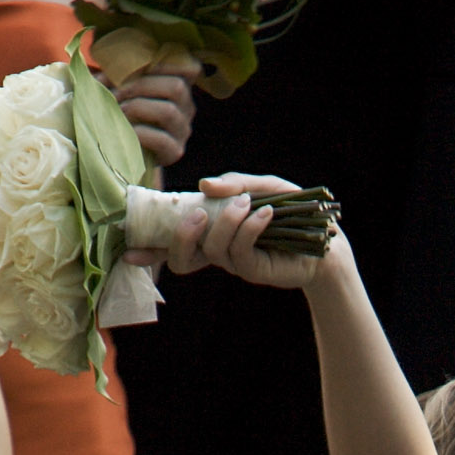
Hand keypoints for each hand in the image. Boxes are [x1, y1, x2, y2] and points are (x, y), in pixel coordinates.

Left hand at [118, 59, 198, 168]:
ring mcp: (182, 130)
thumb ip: (120, 71)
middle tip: (117, 92)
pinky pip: (162, 140)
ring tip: (118, 110)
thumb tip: (108, 63)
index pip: (191, 68)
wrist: (122, 148)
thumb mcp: (122, 84)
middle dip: (142, 85)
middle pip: (177, 87)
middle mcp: (186, 106)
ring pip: (169, 111)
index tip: (143, 65)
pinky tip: (126, 129)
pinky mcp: (174, 151)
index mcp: (178, 84)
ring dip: (138, 107)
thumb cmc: (122, 109)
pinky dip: (140, 132)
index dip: (170, 63)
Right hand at [159, 175, 345, 289]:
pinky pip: (240, 251)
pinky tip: (266, 214)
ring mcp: (235, 263)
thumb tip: (204, 185)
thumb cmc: (291, 210)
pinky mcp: (254, 271)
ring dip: (226, 222)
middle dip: (182, 235)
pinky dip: (249, 227)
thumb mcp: (262, 186)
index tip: (128, 249)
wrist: (325, 238)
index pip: (174, 240)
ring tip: (248, 205)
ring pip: (212, 249)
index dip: (150, 247)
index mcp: (211, 229)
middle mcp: (217, 249)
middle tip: (199, 213)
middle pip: (181, 258)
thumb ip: (234, 183)